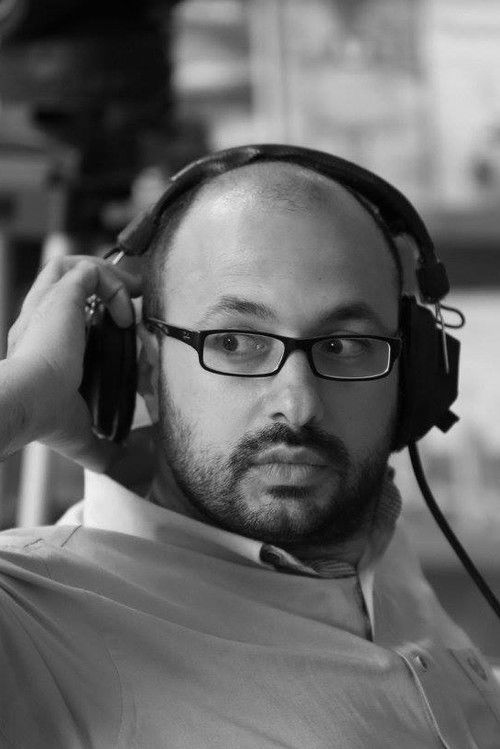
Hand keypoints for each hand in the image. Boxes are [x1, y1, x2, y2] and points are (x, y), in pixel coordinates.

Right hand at [5, 255, 141, 470]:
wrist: (25, 403)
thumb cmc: (41, 417)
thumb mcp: (77, 432)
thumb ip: (99, 448)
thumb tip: (119, 466)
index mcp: (37, 345)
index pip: (61, 314)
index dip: (92, 313)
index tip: (122, 328)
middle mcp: (37, 320)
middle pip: (63, 280)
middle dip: (101, 282)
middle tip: (130, 298)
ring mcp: (46, 306)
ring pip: (69, 267)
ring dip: (106, 274)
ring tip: (132, 291)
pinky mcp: (60, 298)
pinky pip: (87, 271)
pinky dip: (112, 283)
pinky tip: (125, 310)